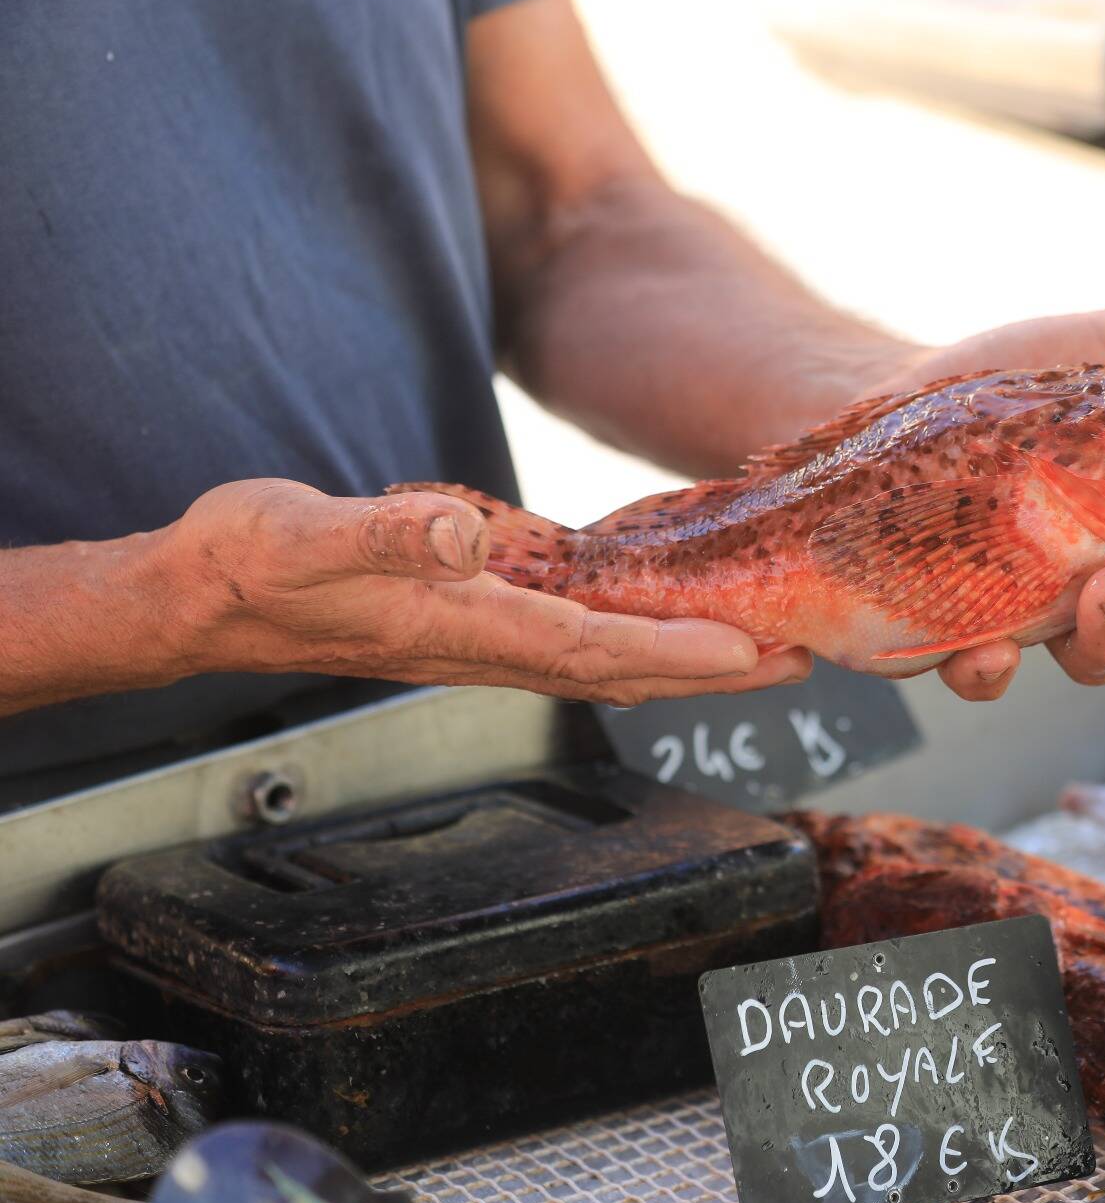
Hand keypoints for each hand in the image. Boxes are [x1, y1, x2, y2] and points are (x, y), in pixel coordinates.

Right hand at [167, 480, 809, 705]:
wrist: (206, 594)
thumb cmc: (252, 562)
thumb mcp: (308, 533)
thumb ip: (386, 532)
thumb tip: (461, 530)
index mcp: (461, 625)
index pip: (592, 647)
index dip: (675, 650)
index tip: (750, 650)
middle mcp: (485, 643)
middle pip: (622, 668)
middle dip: (712, 671)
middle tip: (799, 661)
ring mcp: (483, 639)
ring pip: (606, 661)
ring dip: (686, 661)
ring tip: (762, 651)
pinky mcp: (473, 618)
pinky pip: (576, 638)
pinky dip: (636, 637)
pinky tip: (666, 621)